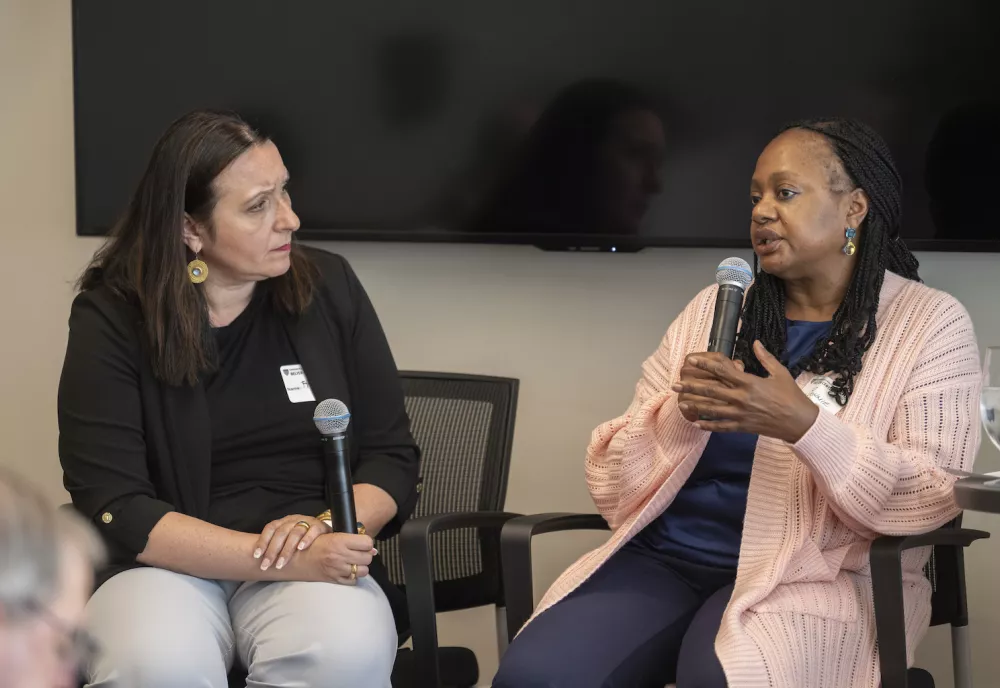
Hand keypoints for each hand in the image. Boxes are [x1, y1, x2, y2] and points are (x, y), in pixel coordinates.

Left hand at [254, 514, 331, 570]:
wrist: (324, 532)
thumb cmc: (303, 538)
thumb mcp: (288, 538)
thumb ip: (277, 545)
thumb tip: (258, 559)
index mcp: (284, 521)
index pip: (270, 528)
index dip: (262, 541)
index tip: (256, 556)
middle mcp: (294, 520)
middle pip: (281, 533)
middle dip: (272, 551)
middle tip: (266, 565)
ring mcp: (307, 521)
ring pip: (295, 533)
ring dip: (286, 550)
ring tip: (281, 563)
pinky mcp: (320, 526)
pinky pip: (312, 531)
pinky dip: (306, 539)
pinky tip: (301, 548)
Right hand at [302, 532, 375, 584]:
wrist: (296, 559)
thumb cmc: (313, 543)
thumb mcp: (330, 533)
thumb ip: (350, 537)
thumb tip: (372, 548)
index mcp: (339, 541)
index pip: (367, 543)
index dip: (367, 543)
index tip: (363, 543)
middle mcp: (340, 555)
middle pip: (368, 557)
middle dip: (366, 554)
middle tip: (359, 552)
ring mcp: (338, 569)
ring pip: (363, 570)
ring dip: (361, 566)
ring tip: (354, 562)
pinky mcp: (335, 579)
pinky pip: (353, 580)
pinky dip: (353, 576)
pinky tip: (347, 570)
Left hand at [672, 341, 818, 442]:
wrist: (800, 422)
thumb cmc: (791, 396)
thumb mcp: (780, 373)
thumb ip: (765, 358)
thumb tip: (756, 343)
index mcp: (749, 383)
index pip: (722, 370)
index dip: (705, 364)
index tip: (691, 361)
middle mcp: (741, 398)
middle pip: (711, 391)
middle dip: (691, 387)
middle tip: (675, 384)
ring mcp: (740, 414)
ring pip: (712, 410)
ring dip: (695, 406)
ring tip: (681, 402)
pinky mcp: (742, 427)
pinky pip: (721, 426)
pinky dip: (708, 425)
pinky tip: (696, 423)